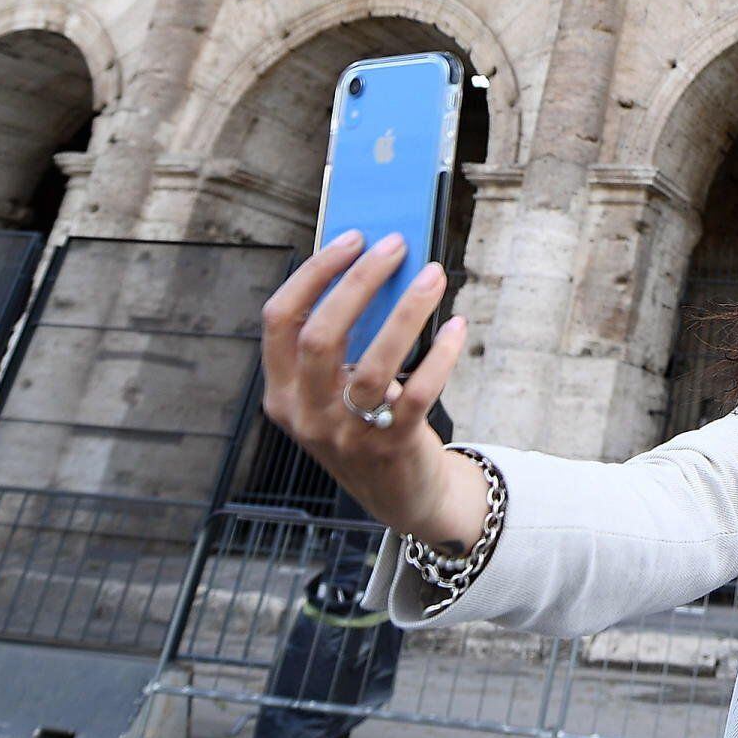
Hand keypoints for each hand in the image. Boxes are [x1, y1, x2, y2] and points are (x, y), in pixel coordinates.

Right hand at [260, 231, 488, 545]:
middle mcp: (305, 415)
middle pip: (320, 335)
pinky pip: (417, 393)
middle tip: (394, 245)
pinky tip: (458, 328)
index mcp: (282, 393)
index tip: (351, 238)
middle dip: (358, 281)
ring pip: (373, 363)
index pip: (280, 321)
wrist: (404, 499)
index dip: (314, 274)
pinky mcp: (391, 448)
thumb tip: (378, 265)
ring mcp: (346, 436)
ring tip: (433, 275)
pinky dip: (440, 355)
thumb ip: (344, 343)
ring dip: (407, 311)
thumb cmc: (369, 426)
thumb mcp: (335, 391)